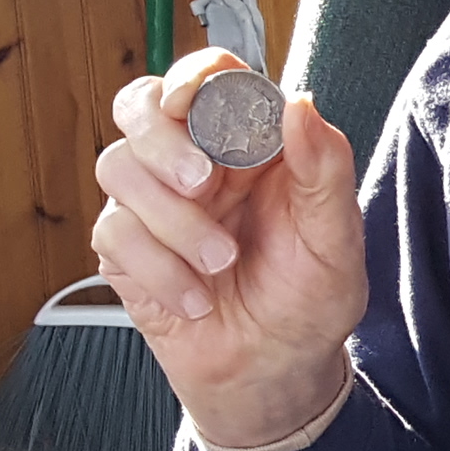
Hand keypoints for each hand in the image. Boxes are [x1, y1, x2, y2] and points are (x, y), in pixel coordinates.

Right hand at [90, 48, 366, 448]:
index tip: (195, 102)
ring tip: (220, 265)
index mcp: (252, 145)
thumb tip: (300, 101)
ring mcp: (155, 203)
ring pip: (118, 166)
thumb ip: (324, 167)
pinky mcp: (126, 249)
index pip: (211, 78)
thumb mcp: (336, 238)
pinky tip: (194, 300)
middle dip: (163, 139)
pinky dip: (157, 268)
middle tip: (201, 184)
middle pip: (143, 105)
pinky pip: (113, 232)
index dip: (195, 77)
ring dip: (170, 219)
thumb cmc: (310, 300)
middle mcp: (198, 163)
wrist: (276, 373)